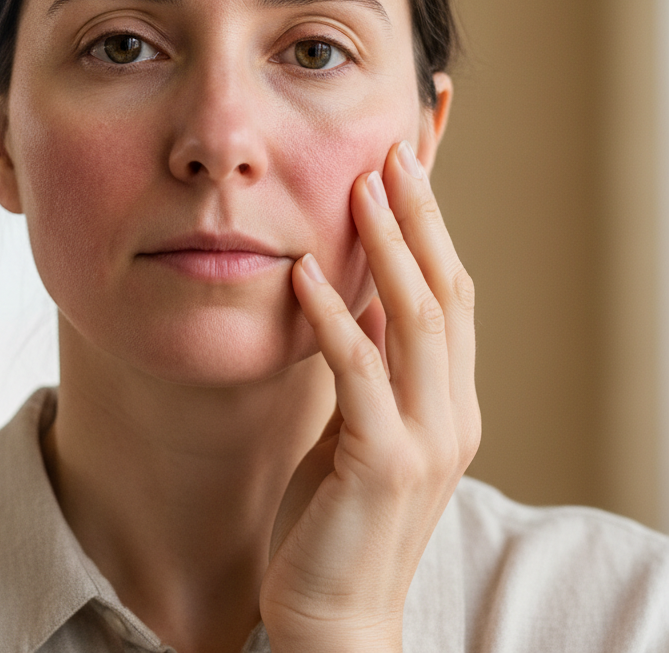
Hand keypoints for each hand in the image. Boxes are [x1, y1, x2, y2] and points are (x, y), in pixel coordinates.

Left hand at [259, 140, 479, 651]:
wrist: (336, 616)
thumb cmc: (339, 516)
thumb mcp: (360, 425)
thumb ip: (370, 366)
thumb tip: (353, 296)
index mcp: (449, 401)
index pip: (452, 293)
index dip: (434, 227)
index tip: (410, 168)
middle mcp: (453, 413)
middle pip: (446, 292)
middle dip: (422, 218)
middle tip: (395, 153)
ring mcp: (426, 440)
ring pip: (418, 321)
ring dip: (389, 249)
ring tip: (362, 188)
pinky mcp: (382, 463)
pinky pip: (360, 371)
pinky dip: (334, 316)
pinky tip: (305, 271)